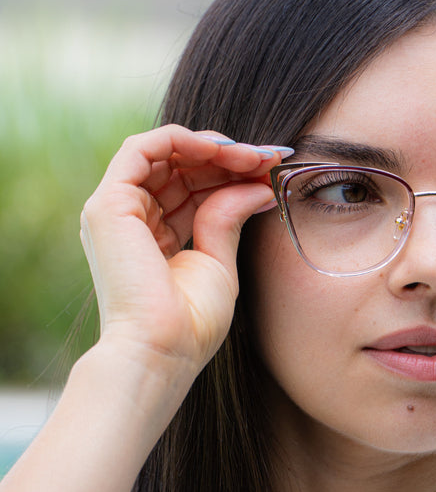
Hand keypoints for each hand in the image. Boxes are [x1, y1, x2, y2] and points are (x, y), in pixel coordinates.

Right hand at [79, 124, 284, 379]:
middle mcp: (130, 219)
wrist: (162, 351)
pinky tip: (222, 151)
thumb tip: (261, 186)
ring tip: (253, 157)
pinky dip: (183, 140)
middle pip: (180, 167)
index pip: (192, 187)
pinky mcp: (109, 204)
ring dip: (212, 148)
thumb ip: (230, 217)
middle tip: (270, 159)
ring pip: (164, 153)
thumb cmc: (190, 324)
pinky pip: (143, 148)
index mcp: (151, 236)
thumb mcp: (219, 262)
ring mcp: (116, 210)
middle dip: (228, 158)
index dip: (231, 173)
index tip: (271, 170)